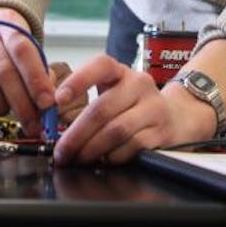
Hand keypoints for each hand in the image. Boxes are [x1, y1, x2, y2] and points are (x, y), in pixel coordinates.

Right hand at [0, 7, 53, 133]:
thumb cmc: (13, 53)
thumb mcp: (31, 55)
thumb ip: (41, 76)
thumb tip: (48, 104)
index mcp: (7, 22)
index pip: (21, 48)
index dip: (35, 78)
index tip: (47, 103)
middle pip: (3, 69)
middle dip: (22, 101)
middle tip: (33, 122)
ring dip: (1, 104)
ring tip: (9, 112)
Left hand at [50, 56, 211, 165]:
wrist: (176, 116)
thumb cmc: (132, 105)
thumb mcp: (112, 92)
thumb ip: (84, 99)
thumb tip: (50, 117)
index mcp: (121, 71)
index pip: (100, 65)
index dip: (77, 81)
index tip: (56, 100)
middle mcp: (139, 84)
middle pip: (102, 109)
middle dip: (76, 135)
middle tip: (61, 152)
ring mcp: (153, 107)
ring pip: (116, 130)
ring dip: (92, 149)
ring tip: (78, 159)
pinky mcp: (161, 131)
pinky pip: (131, 147)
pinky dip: (112, 157)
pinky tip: (102, 161)